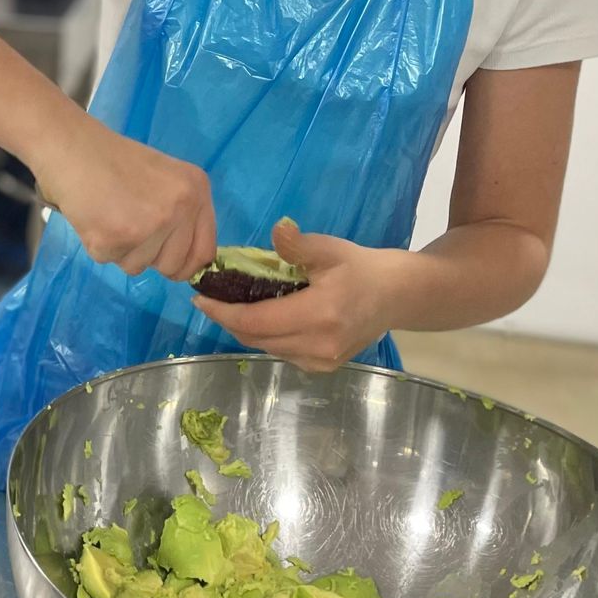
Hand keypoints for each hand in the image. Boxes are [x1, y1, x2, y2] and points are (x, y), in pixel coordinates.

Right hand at [31, 119, 215, 280]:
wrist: (73, 148)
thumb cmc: (114, 161)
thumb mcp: (164, 179)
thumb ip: (181, 215)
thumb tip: (186, 266)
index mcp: (196, 190)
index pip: (205, 252)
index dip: (186, 265)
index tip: (170, 264)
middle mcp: (179, 208)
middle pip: (173, 266)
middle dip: (150, 257)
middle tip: (128, 225)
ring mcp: (149, 225)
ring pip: (140, 267)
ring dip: (122, 251)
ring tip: (110, 215)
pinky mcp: (116, 238)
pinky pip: (110, 261)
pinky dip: (99, 245)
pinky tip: (94, 217)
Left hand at [193, 220, 410, 371]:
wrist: (397, 295)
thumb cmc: (361, 267)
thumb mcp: (330, 249)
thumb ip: (298, 244)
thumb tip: (276, 230)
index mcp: (318, 315)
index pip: (255, 322)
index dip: (222, 312)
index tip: (200, 297)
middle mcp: (317, 345)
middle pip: (255, 339)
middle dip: (228, 320)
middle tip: (211, 298)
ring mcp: (320, 361)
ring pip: (267, 348)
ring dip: (246, 329)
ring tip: (232, 305)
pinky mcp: (323, 367)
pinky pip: (282, 353)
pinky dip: (266, 337)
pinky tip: (263, 318)